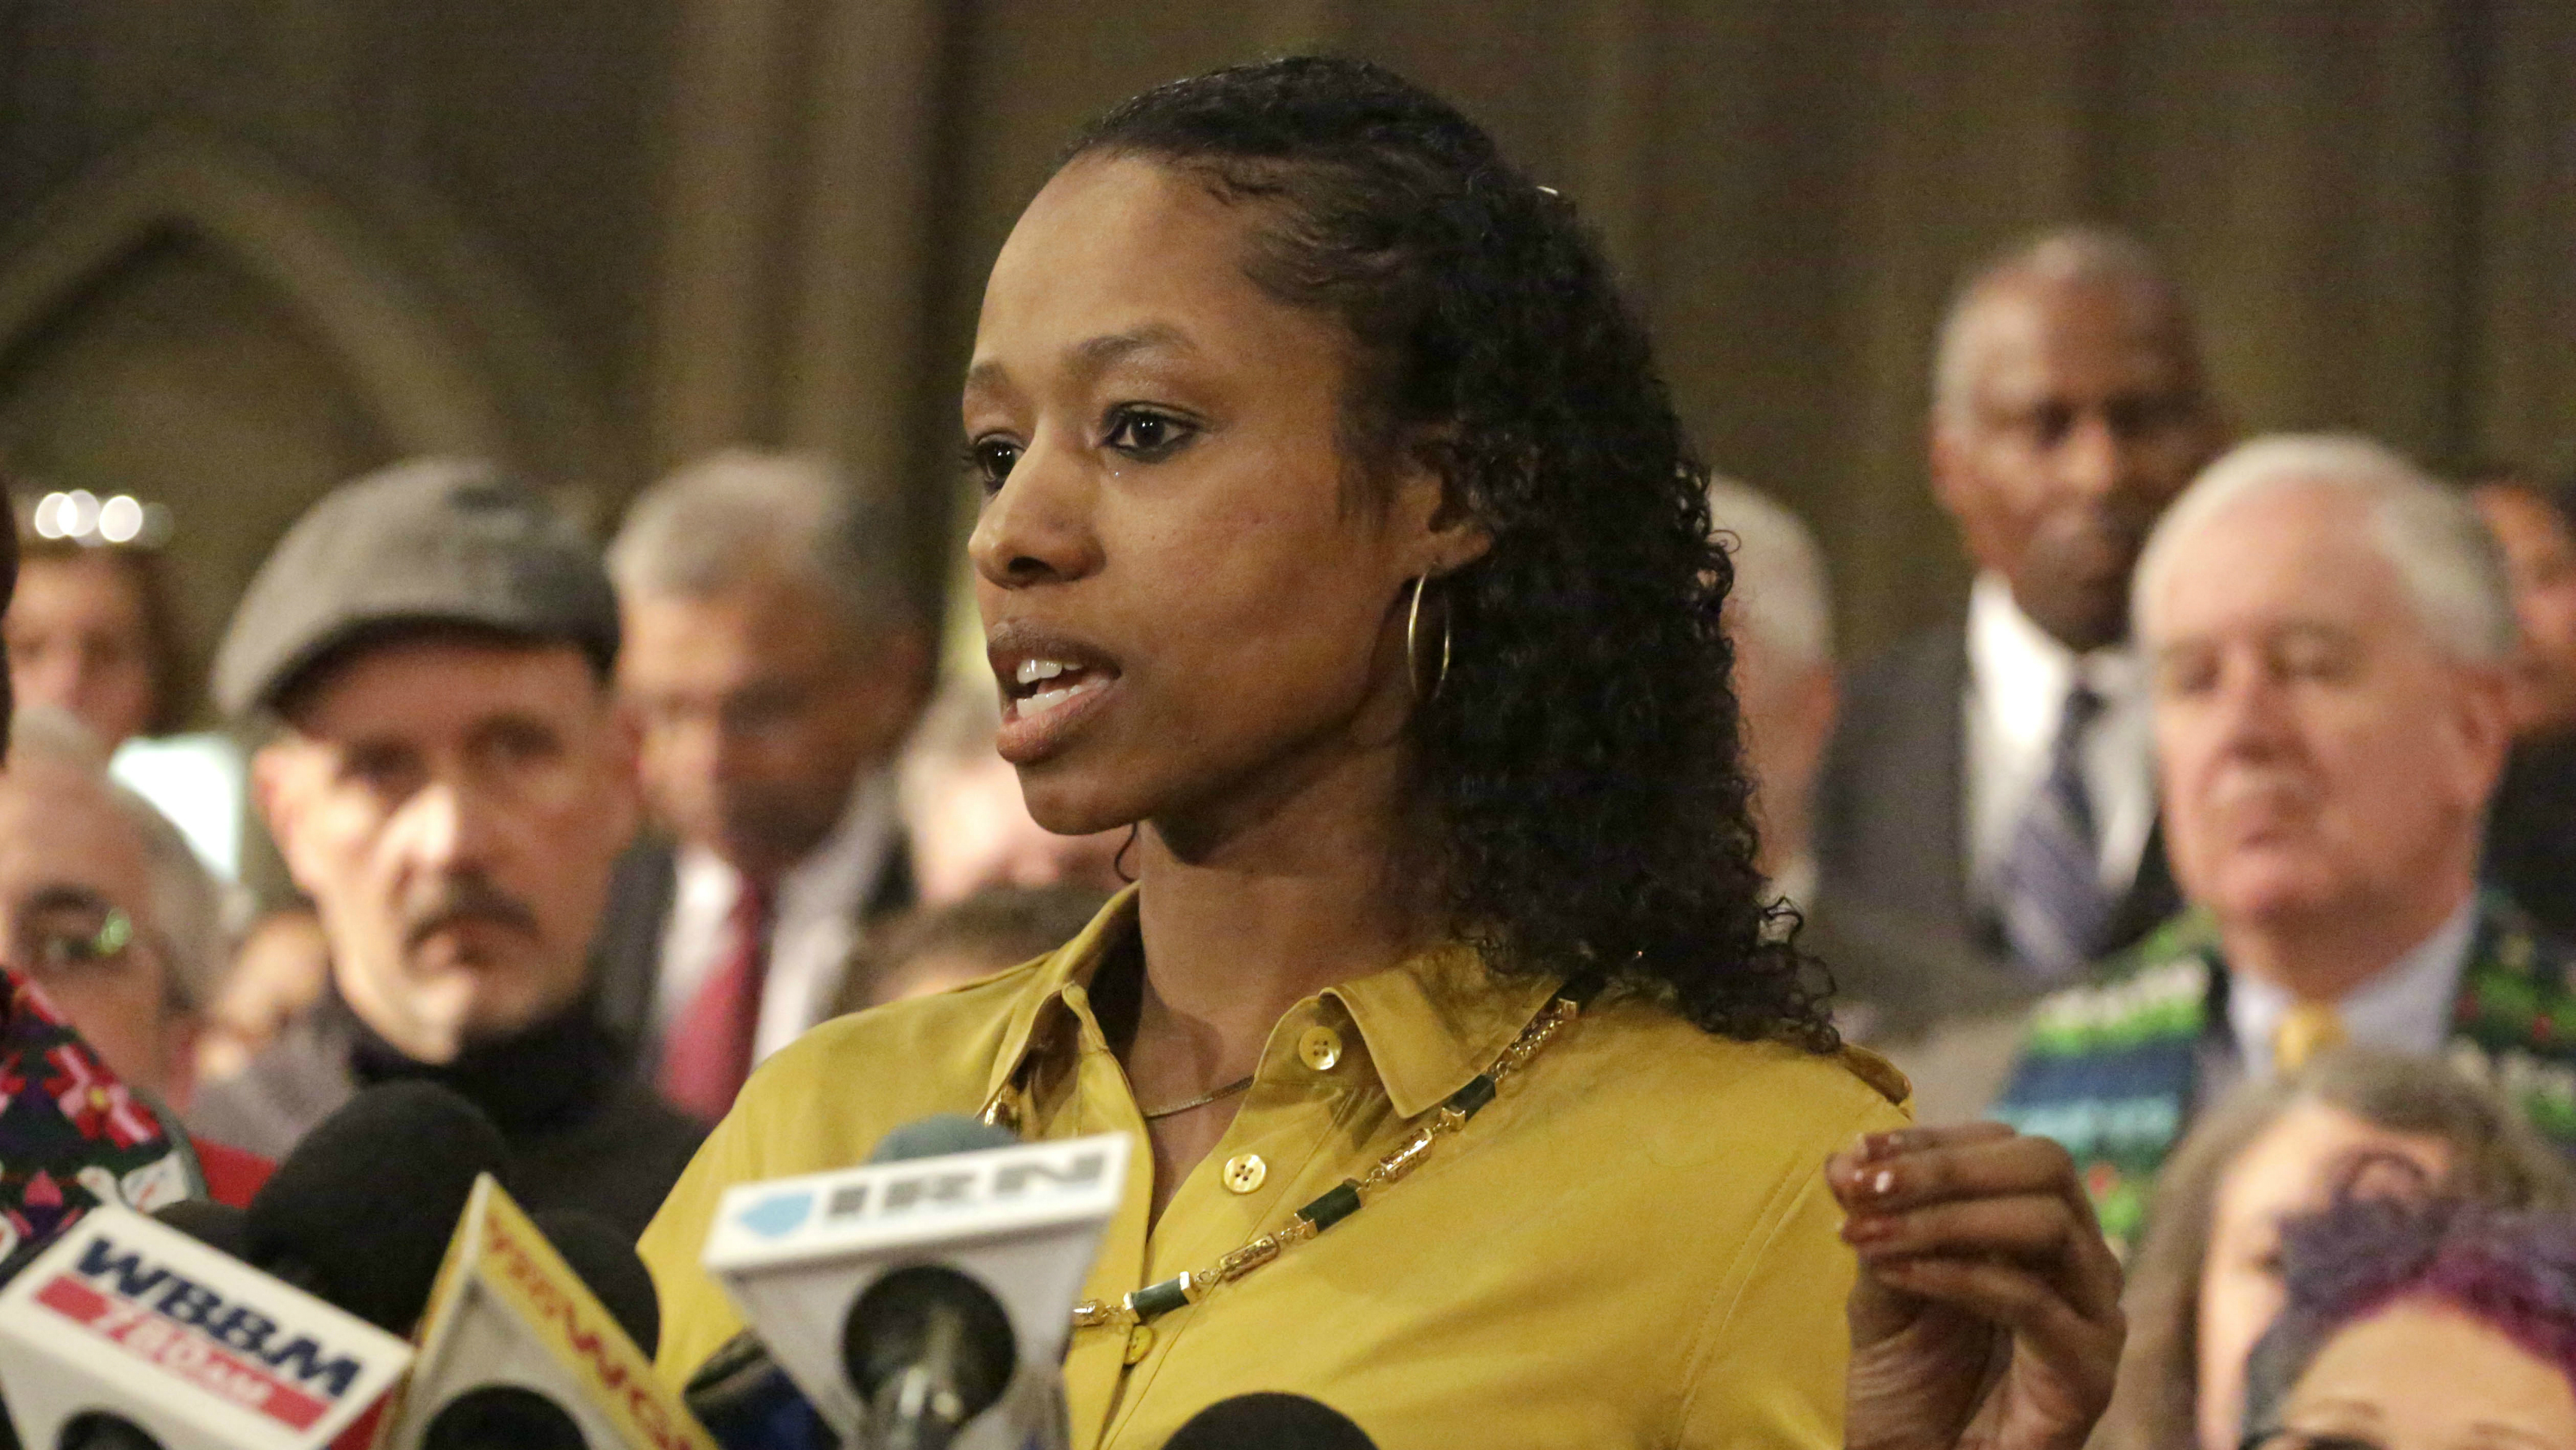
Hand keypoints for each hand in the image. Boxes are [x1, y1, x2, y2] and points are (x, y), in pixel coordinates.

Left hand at [1832, 1123, 2124, 1449]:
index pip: (2004, 1148)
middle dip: (1946, 1165)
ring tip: (1869, 1234)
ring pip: (2045, 1223)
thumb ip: (1874, 1223)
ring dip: (1945, 1218)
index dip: (1931, 1141)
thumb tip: (1844, 1155)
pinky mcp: (2089, 1370)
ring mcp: (2094, 1313)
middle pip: (2045, 1166)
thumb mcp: (1879, 1291)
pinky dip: (1956, 1275)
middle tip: (1867, 1184)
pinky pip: (2031, 1300)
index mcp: (2037, 1227)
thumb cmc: (1910, 1387)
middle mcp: (2081, 1260)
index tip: (1859, 1152)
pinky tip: (1896, 1274)